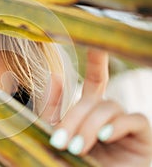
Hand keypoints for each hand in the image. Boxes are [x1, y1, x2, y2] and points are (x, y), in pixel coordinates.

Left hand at [42, 49, 151, 166]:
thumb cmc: (73, 164)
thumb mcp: (56, 138)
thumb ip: (52, 110)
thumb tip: (56, 77)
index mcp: (90, 115)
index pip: (95, 82)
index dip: (97, 61)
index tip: (96, 42)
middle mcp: (109, 117)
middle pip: (93, 99)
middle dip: (74, 117)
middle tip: (60, 142)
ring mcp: (127, 126)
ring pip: (109, 107)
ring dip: (89, 126)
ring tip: (77, 148)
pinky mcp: (144, 137)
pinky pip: (135, 119)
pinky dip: (117, 125)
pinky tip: (105, 136)